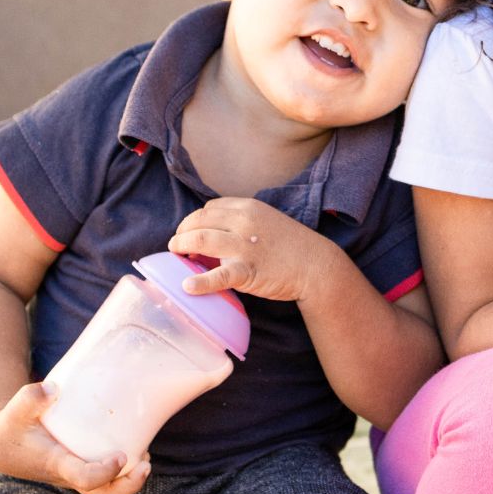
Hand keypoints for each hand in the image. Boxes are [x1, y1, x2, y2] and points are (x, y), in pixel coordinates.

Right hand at [0, 381, 150, 493]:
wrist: (2, 445)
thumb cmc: (11, 426)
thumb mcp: (14, 410)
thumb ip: (29, 398)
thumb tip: (52, 389)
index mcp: (56, 463)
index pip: (84, 478)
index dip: (105, 472)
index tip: (121, 456)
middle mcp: (69, 474)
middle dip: (129, 486)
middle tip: (146, 464)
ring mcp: (77, 474)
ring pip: (108, 491)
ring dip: (132, 479)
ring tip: (147, 456)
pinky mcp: (81, 467)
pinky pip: (107, 479)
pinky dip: (125, 470)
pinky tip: (136, 446)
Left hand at [168, 197, 341, 303]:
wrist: (316, 265)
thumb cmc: (290, 245)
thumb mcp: (265, 221)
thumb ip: (241, 222)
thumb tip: (213, 233)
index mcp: (248, 207)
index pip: (210, 208)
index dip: (195, 220)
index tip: (190, 231)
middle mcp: (244, 221)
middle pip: (200, 220)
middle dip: (182, 231)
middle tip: (177, 244)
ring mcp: (245, 246)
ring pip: (201, 239)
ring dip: (181, 245)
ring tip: (176, 253)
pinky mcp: (248, 270)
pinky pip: (219, 275)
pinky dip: (200, 282)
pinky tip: (187, 286)